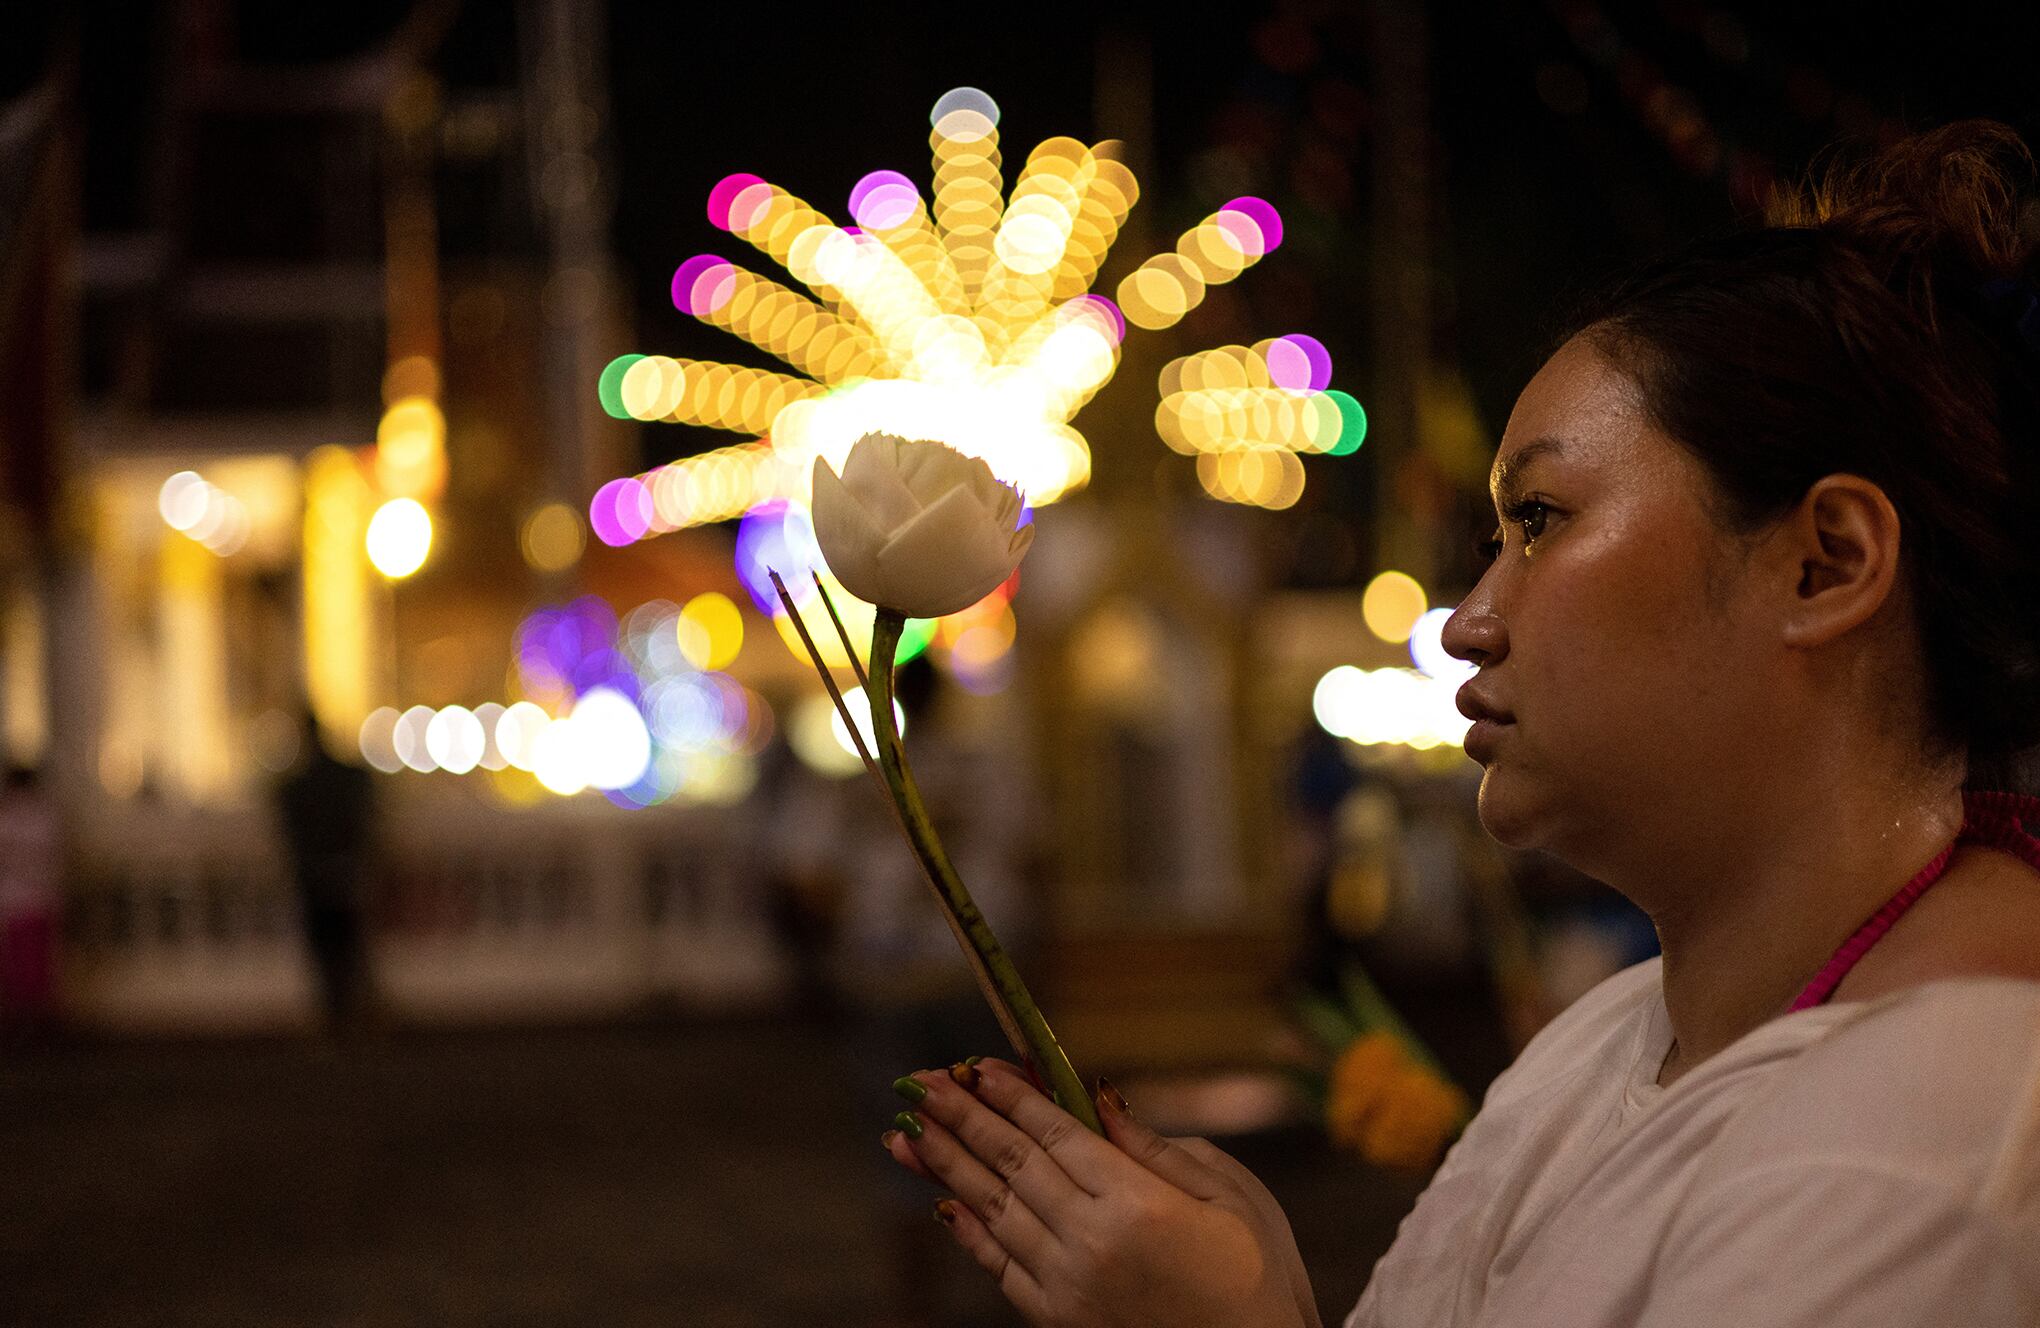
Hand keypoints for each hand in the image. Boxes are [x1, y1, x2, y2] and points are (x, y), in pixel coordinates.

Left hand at [883, 1058, 1322, 1327]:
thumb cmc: (1258, 1276)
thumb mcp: (1230, 1196)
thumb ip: (1157, 1148)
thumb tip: (1100, 1100)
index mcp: (1138, 1204)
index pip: (1057, 1134)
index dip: (1011, 1096)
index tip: (974, 1066)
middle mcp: (1091, 1242)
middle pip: (1012, 1165)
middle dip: (961, 1118)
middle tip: (917, 1082)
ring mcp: (1068, 1287)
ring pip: (993, 1211)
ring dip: (945, 1167)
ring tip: (904, 1133)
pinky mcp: (1059, 1321)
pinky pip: (1000, 1267)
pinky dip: (968, 1232)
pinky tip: (941, 1202)